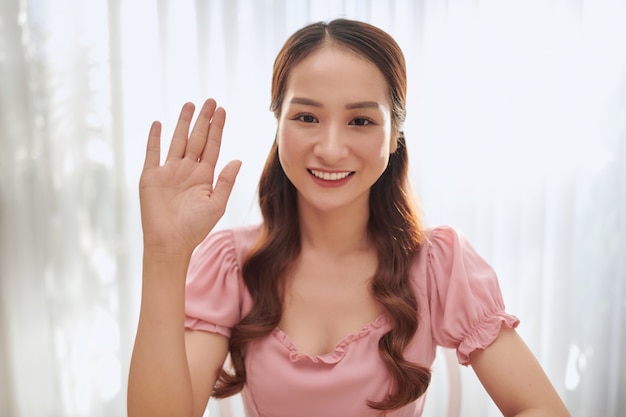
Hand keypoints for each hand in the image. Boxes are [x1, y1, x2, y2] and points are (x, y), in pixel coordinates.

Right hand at [139, 99, 240, 253]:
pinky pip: (153, 153)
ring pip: (177, 141)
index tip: (222, 111)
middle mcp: (187, 170)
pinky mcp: (151, 176)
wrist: (170, 243)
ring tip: (190, 105)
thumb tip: (237, 159)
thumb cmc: (195, 228)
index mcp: (204, 176)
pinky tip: (159, 123)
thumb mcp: (216, 204)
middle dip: (204, 120)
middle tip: (210, 100)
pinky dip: (155, 138)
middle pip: (197, 139)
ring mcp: (169, 172)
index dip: (217, 128)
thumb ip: (226, 181)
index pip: (212, 146)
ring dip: (183, 123)